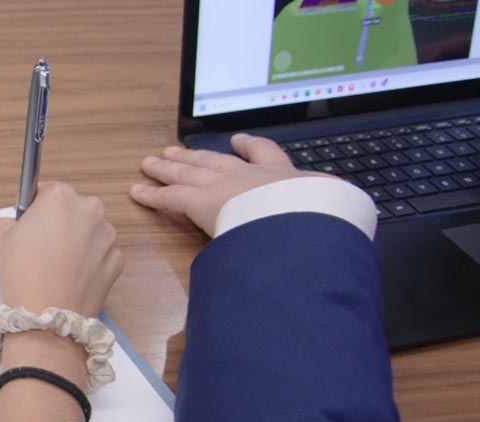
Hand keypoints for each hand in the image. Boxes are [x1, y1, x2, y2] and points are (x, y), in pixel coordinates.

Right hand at [0, 181, 122, 318]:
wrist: (47, 316)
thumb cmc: (20, 271)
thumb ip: (7, 221)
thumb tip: (17, 225)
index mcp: (61, 196)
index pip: (46, 191)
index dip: (35, 210)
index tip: (29, 228)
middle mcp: (90, 209)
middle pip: (72, 210)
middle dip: (59, 224)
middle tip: (41, 249)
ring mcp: (108, 236)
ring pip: (89, 232)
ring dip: (77, 242)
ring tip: (57, 267)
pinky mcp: (117, 260)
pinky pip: (100, 255)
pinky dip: (89, 263)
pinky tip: (72, 279)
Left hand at [129, 133, 335, 234]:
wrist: (305, 218)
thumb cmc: (321, 218)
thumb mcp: (334, 211)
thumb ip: (328, 215)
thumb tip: (341, 222)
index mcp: (284, 175)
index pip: (264, 154)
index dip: (250, 147)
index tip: (239, 140)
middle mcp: (250, 174)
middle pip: (214, 159)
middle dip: (194, 154)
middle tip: (176, 149)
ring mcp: (224, 185)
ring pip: (188, 171)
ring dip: (168, 166)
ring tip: (151, 161)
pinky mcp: (202, 201)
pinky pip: (170, 196)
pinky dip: (152, 193)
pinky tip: (137, 190)